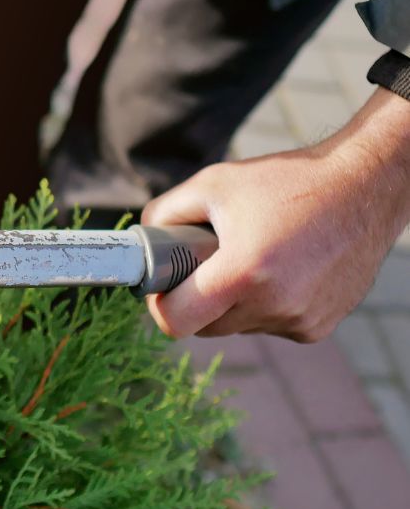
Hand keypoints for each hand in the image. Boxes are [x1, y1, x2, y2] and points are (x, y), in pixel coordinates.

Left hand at [143, 88, 409, 340]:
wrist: (366, 187)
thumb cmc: (286, 182)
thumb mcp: (213, 184)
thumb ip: (164, 214)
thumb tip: (142, 243)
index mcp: (242, 273)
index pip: (175, 322)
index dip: (160, 305)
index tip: (162, 286)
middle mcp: (273, 305)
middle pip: (205, 326)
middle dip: (197, 300)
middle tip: (207, 263)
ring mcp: (299, 321)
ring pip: (238, 326)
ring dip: (233, 303)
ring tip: (254, 258)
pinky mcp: (318, 327)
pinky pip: (270, 325)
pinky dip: (265, 306)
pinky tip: (283, 270)